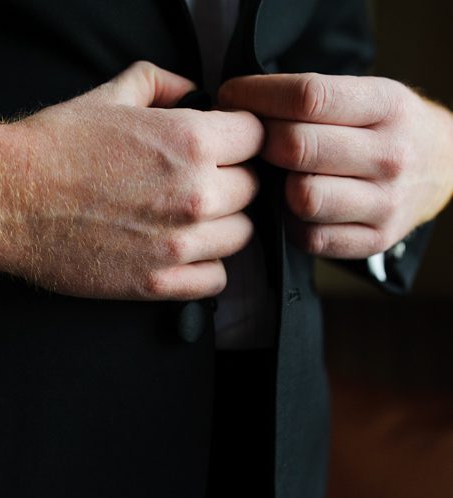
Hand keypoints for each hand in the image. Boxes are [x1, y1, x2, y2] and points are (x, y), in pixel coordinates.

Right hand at [0, 61, 264, 300]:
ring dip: (220, 225)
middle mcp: (194, 193)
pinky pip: (216, 279)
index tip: (222, 146)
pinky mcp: (157, 282)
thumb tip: (191, 90)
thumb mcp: (109, 96)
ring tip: (186, 217)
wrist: (4, 199)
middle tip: (196, 181)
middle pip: (253, 189)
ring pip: (240, 236)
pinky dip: (205, 266)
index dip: (239, 138)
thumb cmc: (51, 148)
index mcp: (190, 140)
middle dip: (229, 181)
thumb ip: (161, 84)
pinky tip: (180, 250)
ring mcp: (177, 242)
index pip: (258, 138)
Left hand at [219, 73, 452, 258]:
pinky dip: (290, 223)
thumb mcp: (364, 95)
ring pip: (302, 196)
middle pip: (296, 148)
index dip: (257, 96)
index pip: (308, 97)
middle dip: (259, 142)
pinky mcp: (374, 239)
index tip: (231, 96)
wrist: (443, 167)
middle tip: (249, 141)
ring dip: (276, 186)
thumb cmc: (383, 128)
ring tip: (275, 175)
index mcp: (387, 106)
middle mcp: (390, 155)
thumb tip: (236, 103)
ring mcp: (385, 202)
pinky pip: (309, 237)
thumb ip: (309, 98)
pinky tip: (292, 207)